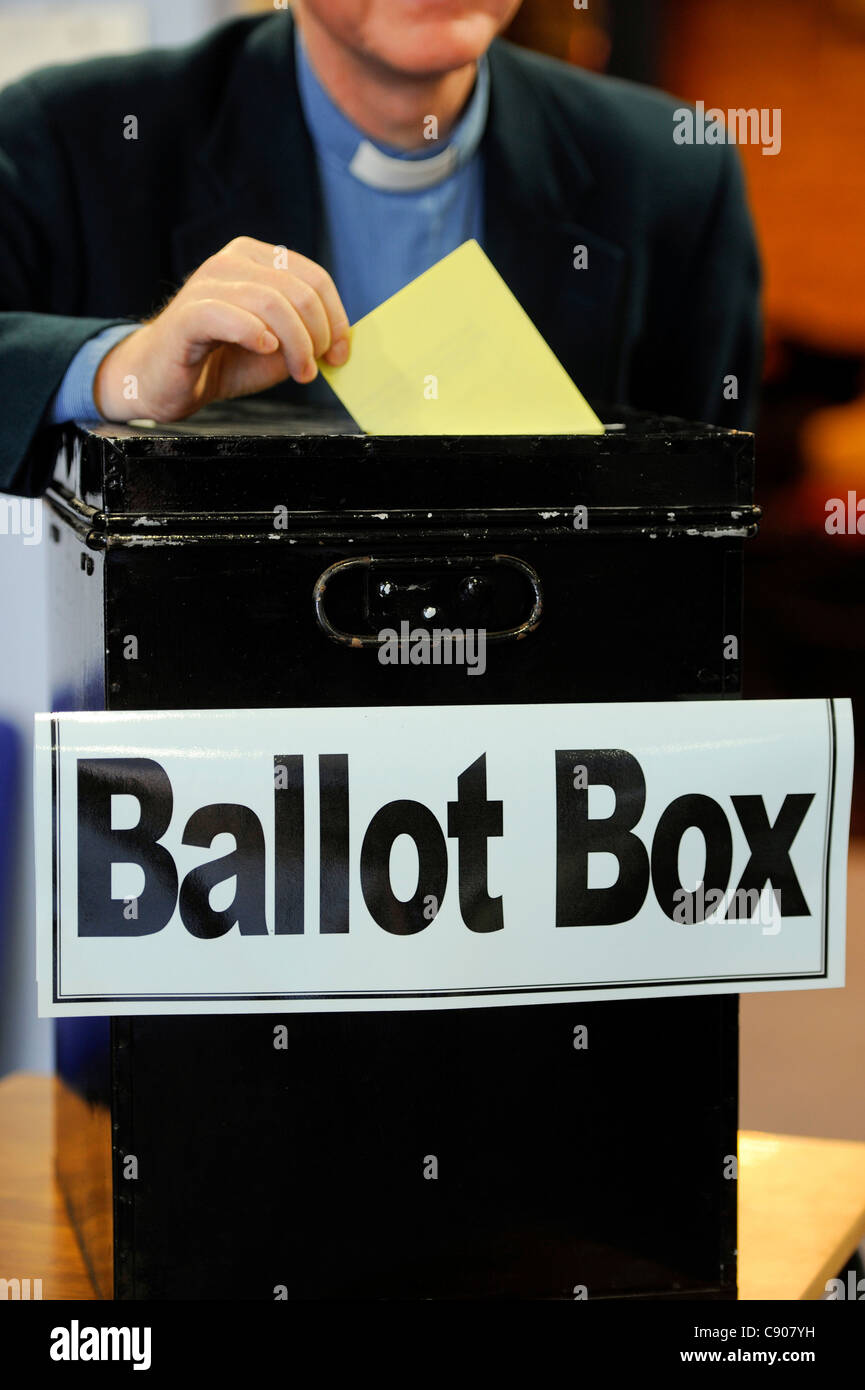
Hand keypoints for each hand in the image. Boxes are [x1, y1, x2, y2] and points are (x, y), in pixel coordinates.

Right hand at [93, 236, 350, 421]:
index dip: (337, 318)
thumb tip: (340, 341)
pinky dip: (256, 334)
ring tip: (298, 372)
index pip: (314, 277)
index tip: (340, 354)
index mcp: (257, 260)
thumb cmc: (221, 360)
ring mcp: (206, 283)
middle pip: (298, 290)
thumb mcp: (277, 348)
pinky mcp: (188, 313)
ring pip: (272, 302)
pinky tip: (265, 350)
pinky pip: (231, 315)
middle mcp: (231, 262)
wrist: (166, 381)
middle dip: (318, 335)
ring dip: (296, 344)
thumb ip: (306, 336)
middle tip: (314, 369)